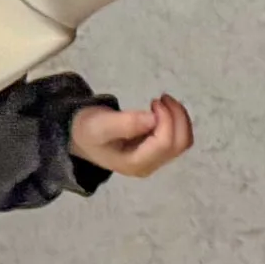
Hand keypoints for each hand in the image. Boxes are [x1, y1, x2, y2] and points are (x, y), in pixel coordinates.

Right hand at [71, 96, 193, 177]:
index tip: (154, 101)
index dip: (166, 119)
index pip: (165, 143)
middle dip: (177, 117)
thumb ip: (126, 123)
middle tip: (161, 98)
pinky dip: (176, 121)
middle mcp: (148, 165)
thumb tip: (154, 118)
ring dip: (179, 118)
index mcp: (135, 163)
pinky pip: (177, 138)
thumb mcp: (101, 125)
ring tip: (161, 102)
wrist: (82, 137)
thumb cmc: (89, 130)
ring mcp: (154, 160)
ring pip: (182, 141)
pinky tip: (161, 110)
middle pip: (180, 144)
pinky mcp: (156, 152)